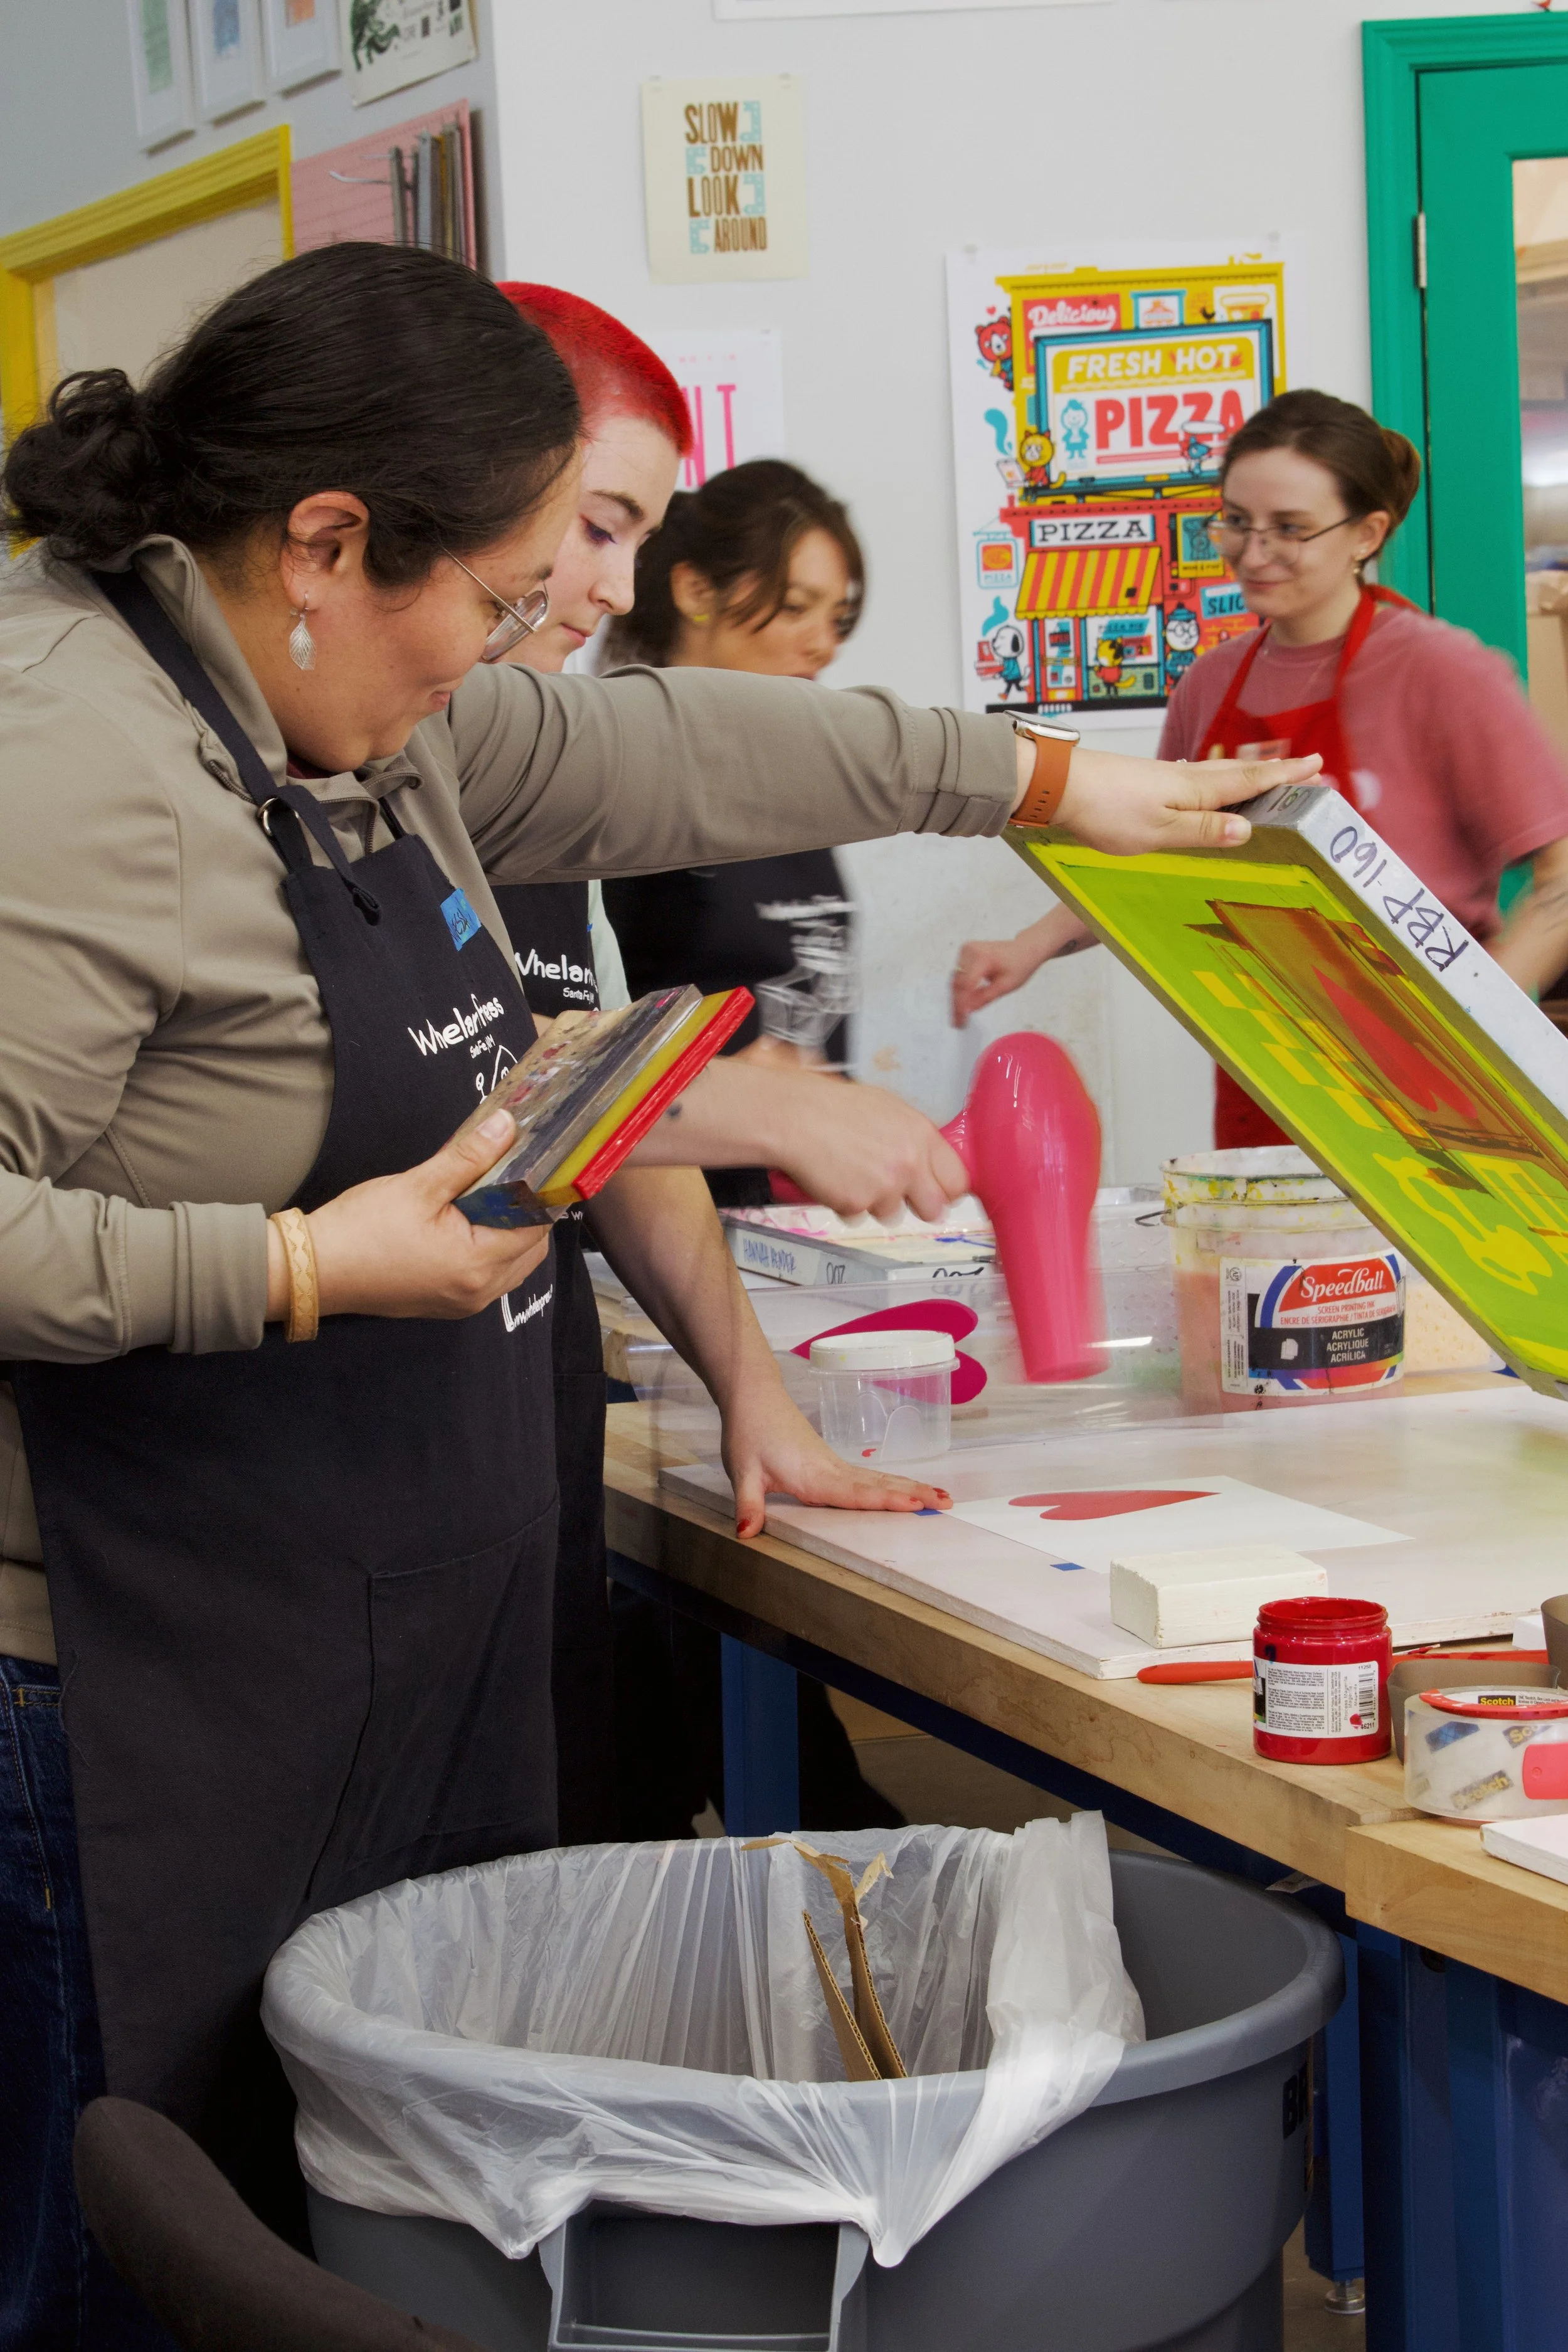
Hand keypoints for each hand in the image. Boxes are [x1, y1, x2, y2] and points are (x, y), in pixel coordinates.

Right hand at [266, 1109, 551, 1321]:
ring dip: (507, 1231)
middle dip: (525, 1212)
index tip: (535, 1164)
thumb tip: (506, 1126)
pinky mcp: (446, 1302)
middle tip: (507, 1175)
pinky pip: (486, 1275)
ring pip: (510, 1264)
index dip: (539, 1193)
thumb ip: (470, 1156)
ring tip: (484, 1195)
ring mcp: (463, 1302)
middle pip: (529, 1249)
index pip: (536, 1228)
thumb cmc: (361, 1230)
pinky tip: (465, 1221)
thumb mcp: (419, 1185)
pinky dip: (487, 1249)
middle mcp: (479, 1292)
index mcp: (478, 1265)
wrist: (313, 1270)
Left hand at [721, 1379, 951, 1539]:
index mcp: (812, 1476)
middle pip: (879, 1485)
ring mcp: (835, 1465)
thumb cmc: (749, 1433)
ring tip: (942, 1497)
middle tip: (947, 1503)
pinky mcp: (832, 1464)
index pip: (855, 1493)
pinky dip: (893, 1484)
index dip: (886, 1500)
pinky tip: (907, 1490)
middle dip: (914, 1493)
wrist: (753, 1399)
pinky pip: (869, 1478)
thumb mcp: (742, 1472)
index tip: (915, 1503)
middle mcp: (831, 1470)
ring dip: (911, 1487)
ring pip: (879, 1479)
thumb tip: (745, 1533)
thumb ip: (749, 1504)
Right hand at [764, 1070, 969, 1220]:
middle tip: (897, 1193)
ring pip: (893, 1214)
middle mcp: (909, 1164)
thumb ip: (915, 1137)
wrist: (795, 1117)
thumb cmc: (835, 1107)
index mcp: (922, 1135)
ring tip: (854, 1174)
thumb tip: (929, 1159)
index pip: (958, 1181)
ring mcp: (884, 1187)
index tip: (937, 1191)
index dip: (946, 1190)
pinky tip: (835, 1178)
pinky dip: (847, 1203)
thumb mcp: (888, 1109)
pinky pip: (859, 1215)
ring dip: (876, 1203)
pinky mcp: (856, 1204)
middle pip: (934, 1209)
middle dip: (918, 1206)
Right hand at [951, 937, 1037, 1027]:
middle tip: (958, 1022)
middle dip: (957, 1004)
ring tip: (959, 1016)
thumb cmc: (1019, 965)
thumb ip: (985, 997)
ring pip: (955, 980)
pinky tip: (962, 1002)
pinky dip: (960, 989)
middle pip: (958, 982)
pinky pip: (958, 974)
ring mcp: (966, 950)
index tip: (961, 1020)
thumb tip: (968, 1010)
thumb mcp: (1006, 985)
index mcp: (984, 957)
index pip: (967, 984)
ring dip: (956, 998)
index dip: (962, 1004)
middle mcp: (971, 950)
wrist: (1024, 949)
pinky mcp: (964, 953)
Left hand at [1052, 748, 1321, 854]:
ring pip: (1219, 774)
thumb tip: (1247, 830)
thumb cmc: (1106, 811)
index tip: (1317, 766)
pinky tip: (1211, 784)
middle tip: (1308, 766)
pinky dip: (1219, 779)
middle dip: (1276, 771)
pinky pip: (1197, 778)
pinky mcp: (1150, 780)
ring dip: (1249, 774)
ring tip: (1272, 774)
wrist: (1060, 784)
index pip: (1251, 781)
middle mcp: (1187, 777)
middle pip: (1241, 773)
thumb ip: (1203, 831)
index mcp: (1197, 789)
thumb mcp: (1159, 832)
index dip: (1285, 776)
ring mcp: (1167, 776)